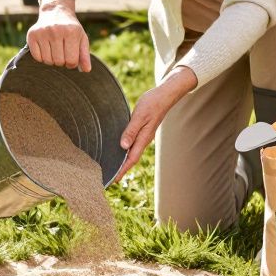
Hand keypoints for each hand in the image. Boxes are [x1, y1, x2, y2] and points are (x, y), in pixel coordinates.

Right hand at [26, 0, 89, 71]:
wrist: (56, 12)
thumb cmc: (71, 29)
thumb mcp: (82, 39)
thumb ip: (85, 55)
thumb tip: (86, 70)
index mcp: (71, 32)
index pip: (71, 61)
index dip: (72, 63)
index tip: (71, 56)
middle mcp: (56, 31)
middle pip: (58, 62)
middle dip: (62, 61)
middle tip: (62, 52)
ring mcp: (42, 32)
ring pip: (47, 60)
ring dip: (51, 60)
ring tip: (54, 49)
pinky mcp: (32, 34)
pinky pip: (37, 57)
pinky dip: (41, 57)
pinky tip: (46, 48)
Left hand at [113, 67, 196, 182]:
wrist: (165, 95)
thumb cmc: (152, 103)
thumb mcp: (140, 116)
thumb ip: (131, 131)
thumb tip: (123, 146)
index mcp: (143, 138)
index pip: (131, 159)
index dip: (122, 170)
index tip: (113, 180)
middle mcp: (144, 139)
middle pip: (131, 159)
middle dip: (122, 169)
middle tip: (110, 178)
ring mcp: (144, 135)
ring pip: (132, 152)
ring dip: (124, 161)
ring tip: (114, 167)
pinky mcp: (143, 130)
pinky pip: (133, 144)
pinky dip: (126, 150)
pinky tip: (121, 149)